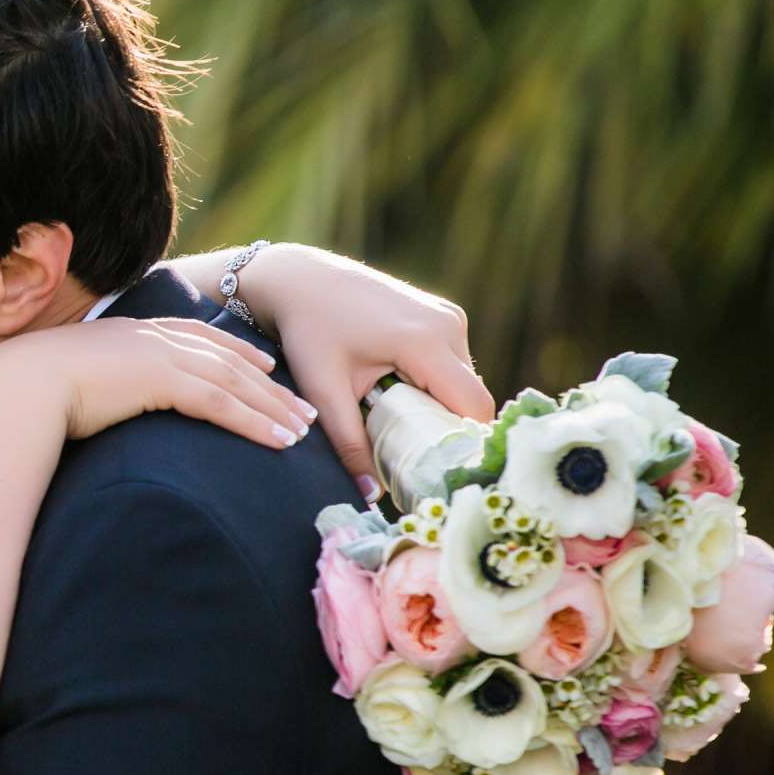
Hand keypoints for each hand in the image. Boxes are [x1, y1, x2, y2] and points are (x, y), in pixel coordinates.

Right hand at [0, 315, 315, 448]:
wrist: (17, 386)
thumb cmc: (29, 393)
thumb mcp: (70, 383)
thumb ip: (96, 388)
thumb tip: (94, 408)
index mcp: (132, 332)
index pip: (198, 336)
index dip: (237, 348)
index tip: (267, 363)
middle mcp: (151, 337)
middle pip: (227, 358)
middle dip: (270, 383)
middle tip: (302, 407)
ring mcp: (158, 355)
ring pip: (234, 380)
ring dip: (273, 406)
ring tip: (303, 431)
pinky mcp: (161, 380)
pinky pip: (221, 402)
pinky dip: (255, 422)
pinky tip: (280, 441)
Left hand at [233, 244, 493, 497]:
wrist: (301, 279)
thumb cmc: (308, 331)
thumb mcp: (324, 390)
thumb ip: (349, 443)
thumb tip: (368, 495)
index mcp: (425, 342)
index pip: (472, 407)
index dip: (462, 443)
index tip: (438, 469)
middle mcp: (448, 325)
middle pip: (472, 397)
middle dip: (448, 429)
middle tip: (413, 455)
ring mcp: (449, 315)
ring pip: (466, 381)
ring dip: (441, 406)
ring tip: (400, 422)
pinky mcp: (444, 313)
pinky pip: (455, 363)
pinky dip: (437, 384)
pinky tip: (402, 393)